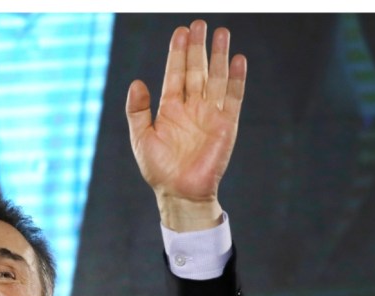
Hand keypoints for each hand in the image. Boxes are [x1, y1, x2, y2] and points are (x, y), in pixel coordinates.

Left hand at [126, 20, 246, 230]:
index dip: (178, 52)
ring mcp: (210, 113)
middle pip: (196, 69)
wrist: (179, 192)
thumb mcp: (141, 138)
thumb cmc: (158, 169)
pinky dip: (236, 78)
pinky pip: (233, 96)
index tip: (181, 31)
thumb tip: (136, 82)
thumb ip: (137, 110)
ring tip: (222, 33)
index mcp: (170, 108)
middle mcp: (191, 106)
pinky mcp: (226, 124)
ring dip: (219, 56)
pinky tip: (238, 59)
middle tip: (200, 24)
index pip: (175, 73)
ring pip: (215, 77)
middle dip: (198, 47)